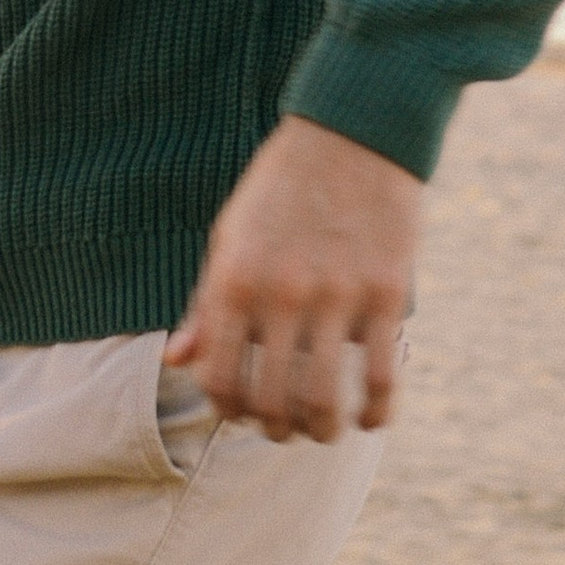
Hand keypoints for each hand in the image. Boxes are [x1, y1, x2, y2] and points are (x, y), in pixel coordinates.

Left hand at [168, 116, 421, 441]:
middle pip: (272, 399)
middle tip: (286, 430)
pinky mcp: (386, 292)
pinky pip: (382, 373)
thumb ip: (207, 304)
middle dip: (276, 429)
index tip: (242, 415)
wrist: (352, 132)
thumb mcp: (229, 238)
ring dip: (323, 430)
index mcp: (234, 281)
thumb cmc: (281, 188)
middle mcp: (281, 294)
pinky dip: (378, 410)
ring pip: (326, 398)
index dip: (228, 410)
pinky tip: (373, 418)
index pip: (219, 377)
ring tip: (325, 431)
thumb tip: (177, 360)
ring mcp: (336, 295)